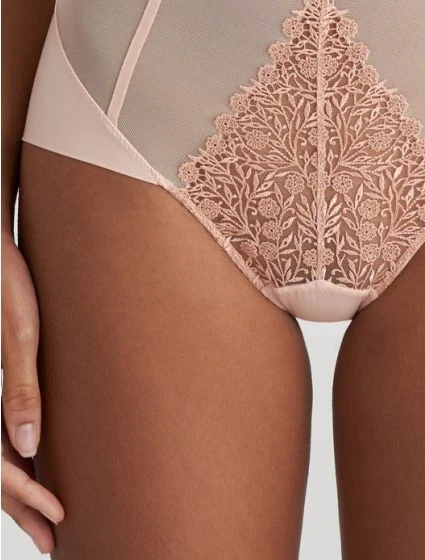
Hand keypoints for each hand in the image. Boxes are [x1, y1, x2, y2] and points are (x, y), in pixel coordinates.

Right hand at [2, 231, 63, 553]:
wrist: (0, 253)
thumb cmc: (9, 286)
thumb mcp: (22, 335)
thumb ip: (22, 390)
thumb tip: (29, 448)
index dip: (26, 497)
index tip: (58, 518)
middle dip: (23, 507)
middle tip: (52, 540)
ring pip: (0, 454)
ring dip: (22, 490)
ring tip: (49, 518)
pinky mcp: (8, 376)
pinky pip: (4, 430)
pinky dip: (21, 459)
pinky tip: (41, 466)